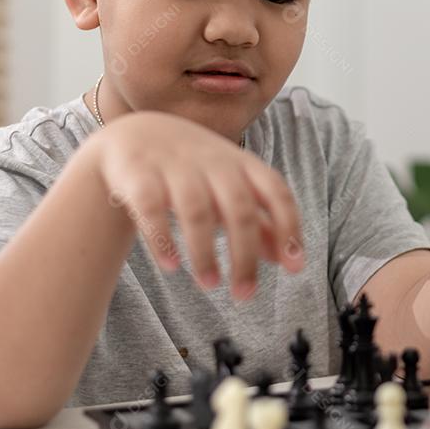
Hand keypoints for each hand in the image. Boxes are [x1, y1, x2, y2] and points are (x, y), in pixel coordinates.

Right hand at [88, 111, 302, 297]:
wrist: (135, 133)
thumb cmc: (196, 169)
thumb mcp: (232, 188)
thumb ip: (261, 221)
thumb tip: (288, 259)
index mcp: (242, 165)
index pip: (276, 192)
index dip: (288, 228)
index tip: (294, 267)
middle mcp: (213, 163)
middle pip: (238, 209)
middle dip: (244, 255)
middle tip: (244, 295)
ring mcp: (175, 166)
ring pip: (196, 211)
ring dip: (204, 253)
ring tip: (209, 285)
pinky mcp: (139, 174)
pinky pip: (151, 207)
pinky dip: (162, 238)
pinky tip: (171, 266)